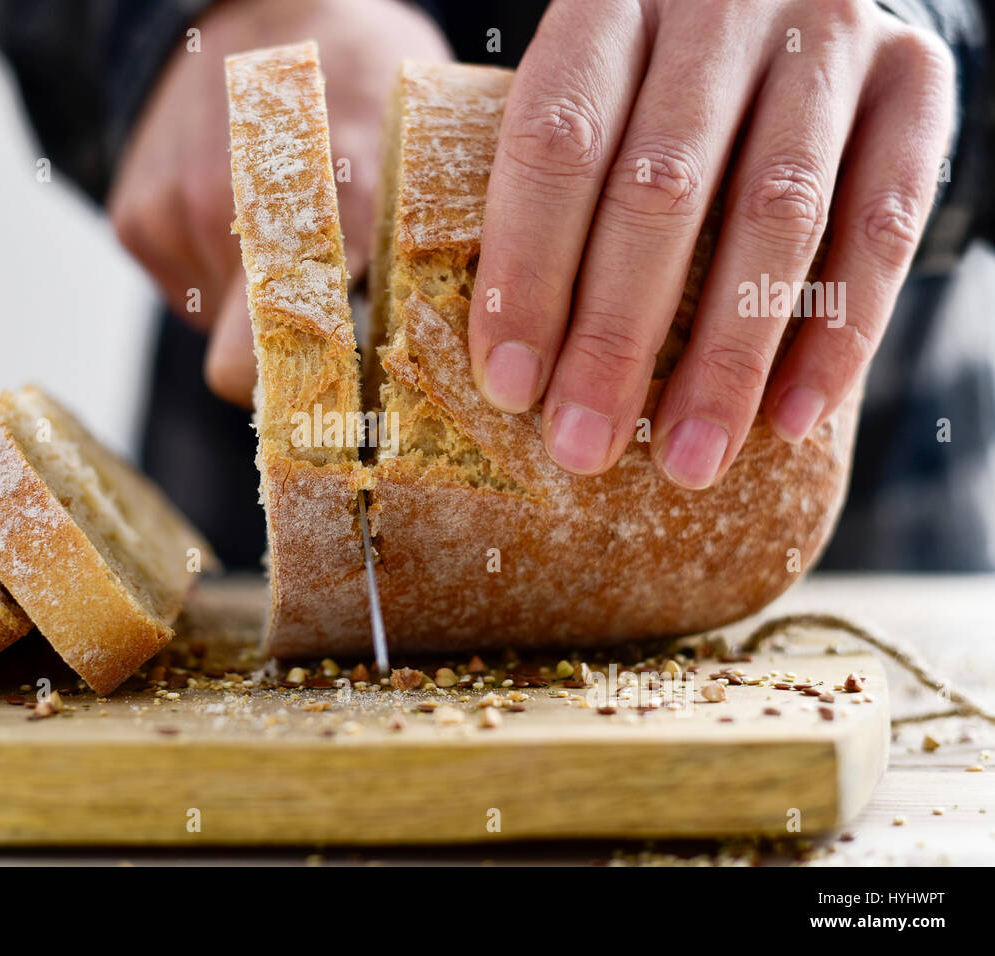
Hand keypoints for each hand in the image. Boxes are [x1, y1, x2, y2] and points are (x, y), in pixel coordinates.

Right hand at [109, 0, 449, 405]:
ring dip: (256, 309)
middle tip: (326, 340)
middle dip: (283, 371)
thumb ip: (443, 245)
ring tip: (290, 241)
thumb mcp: (427, 147)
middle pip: (246, 369)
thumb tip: (487, 344)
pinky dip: (217, 276)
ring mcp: (176, 216)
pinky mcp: (134, 219)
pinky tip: (244, 218)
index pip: (304, 357)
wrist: (256, 2)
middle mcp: (240, 216)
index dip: (319, 407)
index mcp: (335, 204)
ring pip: (219, 330)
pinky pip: (187, 291)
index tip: (348, 418)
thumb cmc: (363, 76)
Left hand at [468, 0, 953, 487]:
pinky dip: (837, 333)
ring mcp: (829, 34)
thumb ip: (548, 185)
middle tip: (584, 445)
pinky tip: (790, 418)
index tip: (509, 385)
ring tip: (688, 459)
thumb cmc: (653, 80)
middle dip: (617, 336)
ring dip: (727, 356)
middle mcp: (722, 4)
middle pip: (662, 188)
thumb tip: (501, 354)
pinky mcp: (913, 80)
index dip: (529, 271)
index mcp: (611, 0)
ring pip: (777, 214)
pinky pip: (884, 223)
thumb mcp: (587, 96)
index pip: (557, 141)